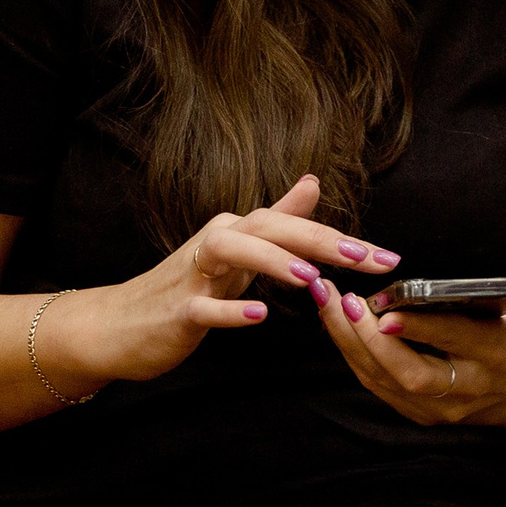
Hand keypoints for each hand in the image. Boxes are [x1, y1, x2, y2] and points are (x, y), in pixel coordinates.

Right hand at [72, 175, 397, 386]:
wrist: (119, 324)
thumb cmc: (186, 288)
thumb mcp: (239, 252)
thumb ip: (278, 219)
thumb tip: (313, 182)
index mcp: (239, 231)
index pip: (296, 227)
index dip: (343, 239)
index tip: (387, 257)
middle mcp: (218, 242)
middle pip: (271, 228)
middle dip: (322, 241)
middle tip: (367, 259)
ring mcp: (194, 275)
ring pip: (232, 251)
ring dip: (271, 260)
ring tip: (309, 276)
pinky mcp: (177, 310)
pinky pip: (203, 307)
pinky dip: (228, 311)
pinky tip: (257, 317)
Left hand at [316, 282, 505, 425]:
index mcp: (493, 357)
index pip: (453, 342)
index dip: (419, 329)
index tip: (385, 309)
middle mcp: (463, 389)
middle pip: (409, 372)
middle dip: (371, 340)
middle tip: (345, 301)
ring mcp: (436, 408)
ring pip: (384, 381)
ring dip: (350, 344)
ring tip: (327, 303)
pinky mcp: (416, 414)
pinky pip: (376, 386)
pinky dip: (351, 355)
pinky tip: (334, 323)